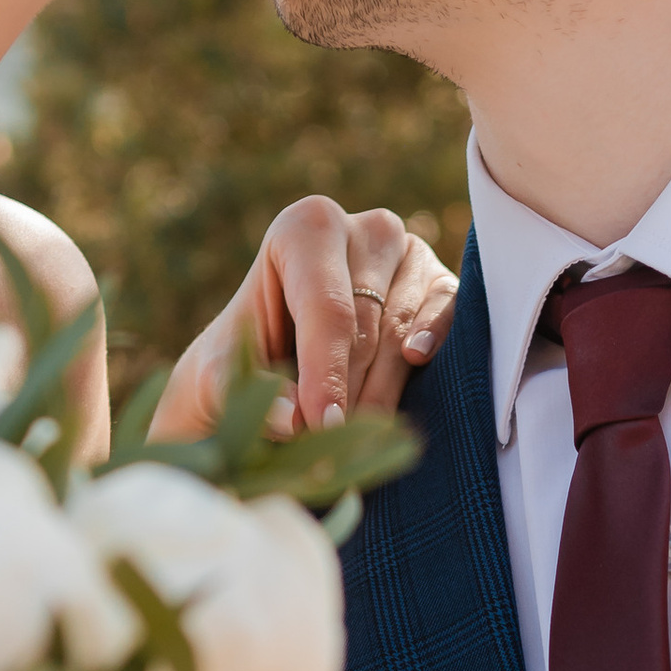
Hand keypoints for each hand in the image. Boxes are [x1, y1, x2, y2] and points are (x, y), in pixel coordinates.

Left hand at [155, 198, 457, 443]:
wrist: (278, 364)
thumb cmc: (244, 360)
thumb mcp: (222, 375)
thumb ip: (247, 389)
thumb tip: (290, 419)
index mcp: (304, 229)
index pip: (326, 307)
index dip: (325, 372)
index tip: (321, 426)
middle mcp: (364, 230)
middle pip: (368, 324)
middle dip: (348, 390)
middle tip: (330, 441)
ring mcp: (410, 253)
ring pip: (403, 331)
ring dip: (380, 391)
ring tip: (353, 432)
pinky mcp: (442, 284)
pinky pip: (448, 317)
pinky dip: (436, 345)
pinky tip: (417, 362)